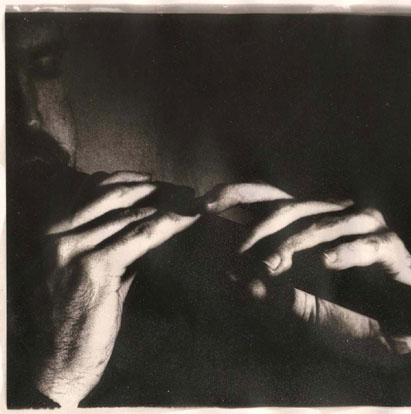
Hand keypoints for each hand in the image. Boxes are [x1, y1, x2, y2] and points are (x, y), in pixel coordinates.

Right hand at [36, 171, 198, 406]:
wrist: (65, 359)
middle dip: (155, 188)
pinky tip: (190, 218)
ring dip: (169, 204)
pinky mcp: (93, 266)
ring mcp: (72, 248)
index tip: (158, 180)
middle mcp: (57, 232)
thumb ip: (114, 239)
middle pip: (115, 193)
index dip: (131, 179)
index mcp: (53, 228)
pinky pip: (142, 235)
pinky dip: (171, 223)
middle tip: (185, 190)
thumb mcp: (95, 266)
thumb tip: (151, 218)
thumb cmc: (85, 313)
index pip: (95, 186)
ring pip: (132, 213)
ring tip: (193, 201)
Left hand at [200, 182, 410, 359]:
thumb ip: (271, 290)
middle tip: (238, 255)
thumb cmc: (345, 317)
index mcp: (309, 226)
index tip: (203, 204)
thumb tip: (235, 277)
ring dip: (294, 245)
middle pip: (290, 208)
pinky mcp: (390, 246)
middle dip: (260, 230)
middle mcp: (333, 218)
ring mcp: (363, 229)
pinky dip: (345, 252)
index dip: (237, 195)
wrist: (396, 340)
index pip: (269, 200)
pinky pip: (366, 244)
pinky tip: (326, 263)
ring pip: (322, 224)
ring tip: (273, 267)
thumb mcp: (298, 305)